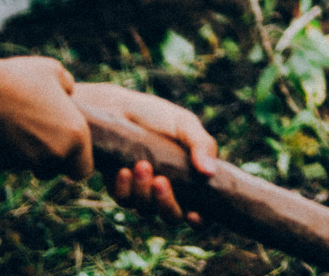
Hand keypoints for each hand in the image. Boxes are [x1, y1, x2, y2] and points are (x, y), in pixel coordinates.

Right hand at [0, 56, 88, 179]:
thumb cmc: (21, 78)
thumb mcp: (54, 72)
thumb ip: (67, 86)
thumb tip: (68, 92)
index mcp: (76, 134)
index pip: (83, 169)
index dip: (77, 162)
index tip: (69, 152)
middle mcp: (56, 153)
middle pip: (56, 169)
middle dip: (50, 159)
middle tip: (42, 135)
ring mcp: (28, 160)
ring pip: (33, 165)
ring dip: (29, 153)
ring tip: (23, 125)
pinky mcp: (3, 162)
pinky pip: (10, 161)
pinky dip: (9, 150)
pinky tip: (4, 128)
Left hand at [74, 84, 217, 223]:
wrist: (118, 108)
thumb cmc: (156, 115)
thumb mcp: (184, 124)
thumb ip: (202, 144)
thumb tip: (210, 172)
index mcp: (190, 176)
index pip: (199, 209)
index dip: (199, 219)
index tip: (194, 215)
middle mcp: (168, 190)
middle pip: (171, 216)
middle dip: (166, 204)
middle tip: (160, 181)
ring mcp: (143, 192)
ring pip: (146, 209)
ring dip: (144, 192)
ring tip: (142, 165)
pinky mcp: (121, 189)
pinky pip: (124, 200)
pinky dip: (125, 188)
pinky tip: (124, 170)